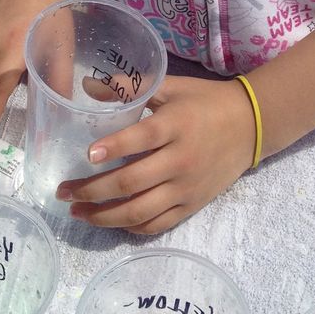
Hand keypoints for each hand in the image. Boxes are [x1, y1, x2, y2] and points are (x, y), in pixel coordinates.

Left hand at [56, 76, 255, 233]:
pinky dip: (130, 227)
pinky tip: (110, 221)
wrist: (250, 125)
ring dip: (103, 216)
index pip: (140, 139)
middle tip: (64, 191)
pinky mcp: (191, 205)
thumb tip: (88, 86)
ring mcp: (186, 188)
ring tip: (78, 212)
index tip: (87, 155)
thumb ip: (132, 87)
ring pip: (139, 211)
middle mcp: (180, 160)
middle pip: (131, 182)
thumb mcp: (171, 86)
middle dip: (92, 190)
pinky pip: (157, 224)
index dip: (112, 148)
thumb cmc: (205, 101)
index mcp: (174, 126)